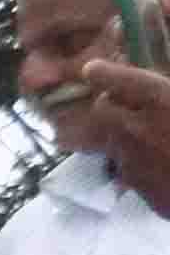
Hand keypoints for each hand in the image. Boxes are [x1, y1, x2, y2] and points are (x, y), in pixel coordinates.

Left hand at [85, 54, 169, 219]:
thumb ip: (165, 94)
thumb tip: (156, 92)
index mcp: (160, 100)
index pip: (118, 80)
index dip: (104, 72)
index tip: (92, 69)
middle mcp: (136, 128)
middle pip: (103, 108)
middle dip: (111, 102)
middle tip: (127, 102)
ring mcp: (131, 159)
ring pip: (111, 137)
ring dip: (123, 132)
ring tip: (149, 134)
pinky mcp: (134, 184)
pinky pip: (125, 166)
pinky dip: (135, 160)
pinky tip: (158, 162)